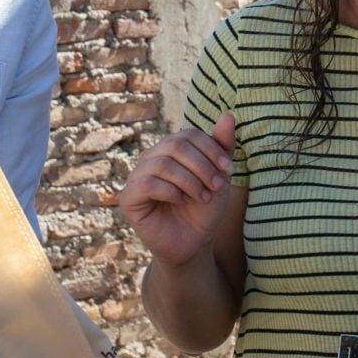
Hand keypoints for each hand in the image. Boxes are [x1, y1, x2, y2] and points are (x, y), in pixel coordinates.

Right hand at [121, 113, 235, 265]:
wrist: (194, 243)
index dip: (210, 148)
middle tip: (217, 186)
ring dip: (190, 181)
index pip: (188, 135)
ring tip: (203, 197)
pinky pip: (147, 184)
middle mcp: (150, 158)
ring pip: (162, 164)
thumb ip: (222, 146)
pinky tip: (181, 200)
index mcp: (170, 149)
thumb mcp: (218, 175)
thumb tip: (228, 115)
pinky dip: (171, 191)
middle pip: (174, 145)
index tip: (228, 169)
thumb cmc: (204, 208)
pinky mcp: (128, 198)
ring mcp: (136, 177)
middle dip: (201, 165)